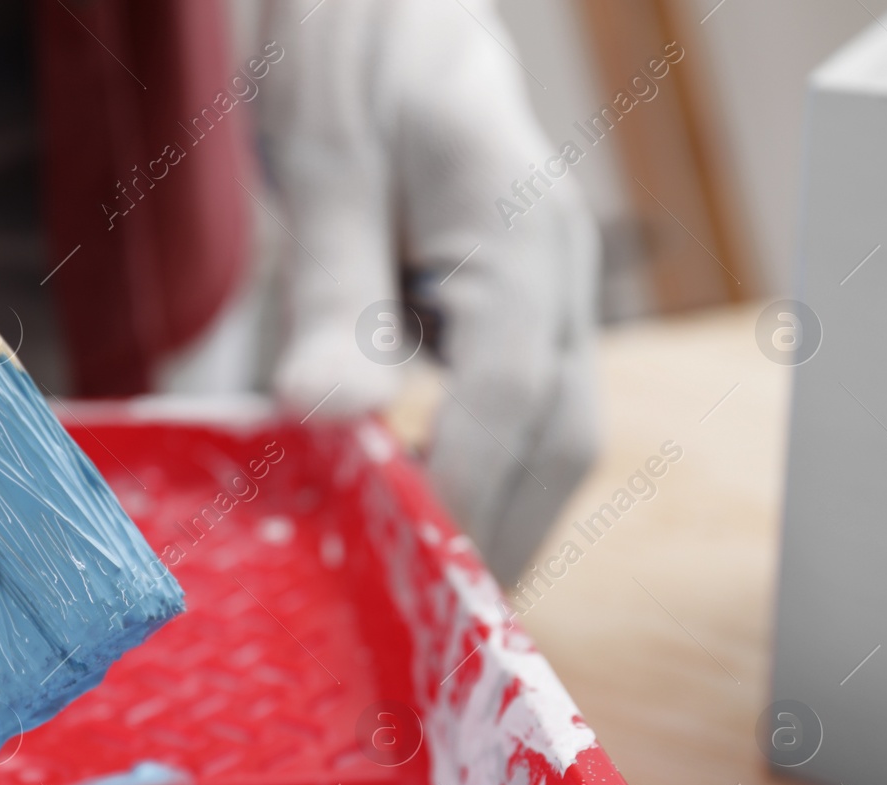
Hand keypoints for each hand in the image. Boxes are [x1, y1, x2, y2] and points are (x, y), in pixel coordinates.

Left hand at [240, 0, 600, 585]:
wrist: (388, 9)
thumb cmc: (354, 61)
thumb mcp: (328, 170)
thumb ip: (334, 295)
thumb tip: (326, 418)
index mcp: (522, 230)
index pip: (510, 395)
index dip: (466, 494)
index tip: (415, 574)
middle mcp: (559, 272)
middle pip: (561, 439)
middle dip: (501, 537)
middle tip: (430, 621)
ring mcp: (552, 292)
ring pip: (555, 438)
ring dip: (498, 517)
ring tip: (426, 589)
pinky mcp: (522, 308)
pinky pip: (523, 413)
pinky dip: (481, 473)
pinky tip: (420, 504)